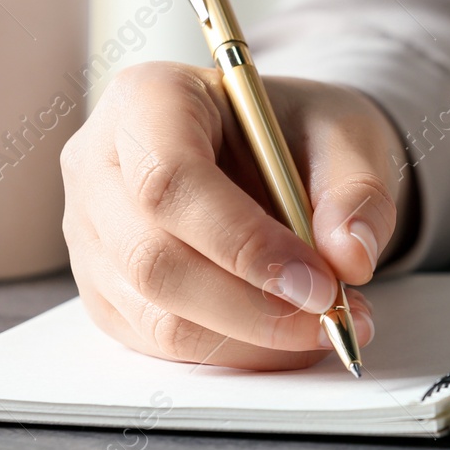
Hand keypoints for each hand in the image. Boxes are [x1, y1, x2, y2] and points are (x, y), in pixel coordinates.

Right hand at [60, 62, 413, 369]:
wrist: (270, 148)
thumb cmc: (295, 129)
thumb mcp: (345, 131)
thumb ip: (357, 188)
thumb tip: (350, 256)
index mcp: (147, 98)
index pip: (169, 179)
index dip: (242, 242)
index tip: (317, 282)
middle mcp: (100, 165)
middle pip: (153, 258)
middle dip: (251, 307)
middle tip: (330, 317)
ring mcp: (91, 233)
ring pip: (155, 314)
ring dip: (249, 340)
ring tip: (323, 327)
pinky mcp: (104, 290)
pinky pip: (160, 342)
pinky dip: (234, 352)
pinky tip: (287, 338)